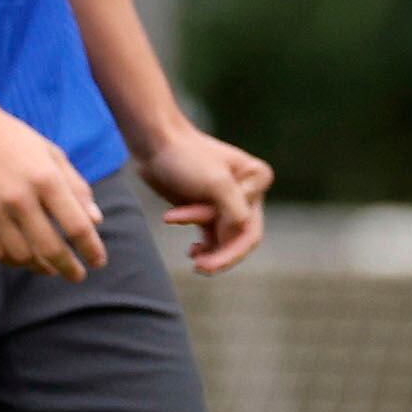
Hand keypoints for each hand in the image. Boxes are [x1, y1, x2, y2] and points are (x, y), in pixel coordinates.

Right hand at [0, 99, 104, 277]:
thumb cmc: (13, 140)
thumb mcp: (52, 154)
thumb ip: (76, 187)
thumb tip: (95, 221)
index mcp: (45, 178)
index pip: (77, 226)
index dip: (91, 249)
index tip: (98, 262)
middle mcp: (19, 196)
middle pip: (51, 248)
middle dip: (69, 268)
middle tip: (76, 275)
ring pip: (22, 256)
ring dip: (40, 267)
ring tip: (49, 267)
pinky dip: (13, 261)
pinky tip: (23, 258)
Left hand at [135, 124, 270, 274]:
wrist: (153, 143)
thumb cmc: (185, 157)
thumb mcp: (215, 183)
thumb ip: (235, 211)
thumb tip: (239, 235)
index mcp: (258, 179)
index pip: (249, 225)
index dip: (227, 236)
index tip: (195, 225)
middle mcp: (249, 191)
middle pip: (241, 236)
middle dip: (222, 254)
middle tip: (200, 268)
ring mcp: (229, 201)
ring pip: (226, 240)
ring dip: (212, 253)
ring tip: (195, 261)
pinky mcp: (208, 209)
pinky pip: (212, 237)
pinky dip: (204, 247)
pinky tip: (193, 251)